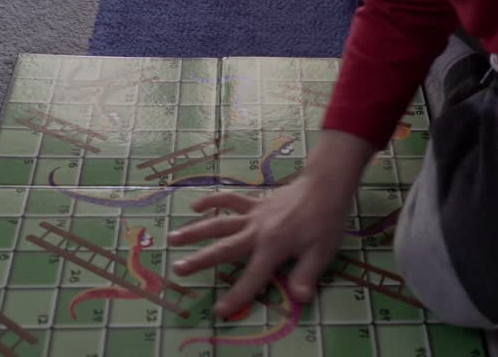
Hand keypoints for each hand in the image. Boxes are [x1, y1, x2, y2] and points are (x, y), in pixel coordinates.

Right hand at [167, 131, 371, 316]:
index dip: (237, 296)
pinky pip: (230, 199)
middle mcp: (257, 231)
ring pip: (219, 222)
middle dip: (200, 260)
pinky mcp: (254, 202)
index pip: (252, 277)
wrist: (324, 186)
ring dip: (195, 230)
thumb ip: (307, 275)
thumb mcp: (322, 252)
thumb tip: (299, 299)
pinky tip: (195, 206)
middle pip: (224, 247)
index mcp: (273, 247)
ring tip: (173, 237)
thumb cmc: (325, 221)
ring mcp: (253, 215)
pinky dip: (212, 200)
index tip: (220, 311)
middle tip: (178, 268)